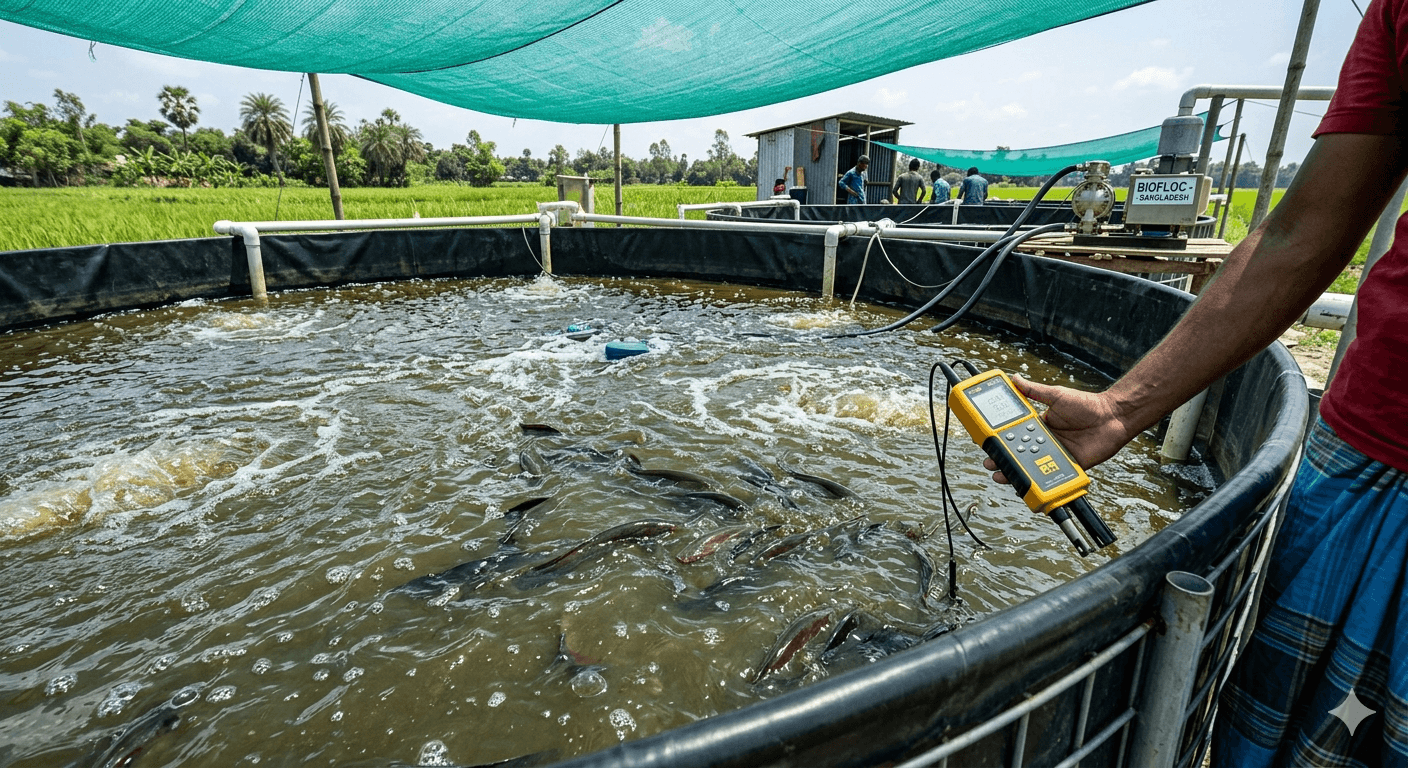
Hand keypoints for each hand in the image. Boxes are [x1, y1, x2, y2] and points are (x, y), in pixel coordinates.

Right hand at [983, 375, 1137, 483]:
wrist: (1113, 417)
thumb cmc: (1087, 405)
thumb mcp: (1056, 395)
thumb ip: (1034, 391)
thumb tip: (1014, 378)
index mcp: (1038, 425)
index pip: (1014, 433)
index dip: (1000, 438)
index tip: (986, 440)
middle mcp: (1044, 441)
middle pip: (1018, 452)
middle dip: (1001, 458)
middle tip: (989, 461)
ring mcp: (1054, 454)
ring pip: (1030, 466)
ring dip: (1015, 472)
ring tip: (1001, 474)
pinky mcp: (1066, 466)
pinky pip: (1050, 475)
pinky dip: (1039, 481)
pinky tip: (1027, 483)